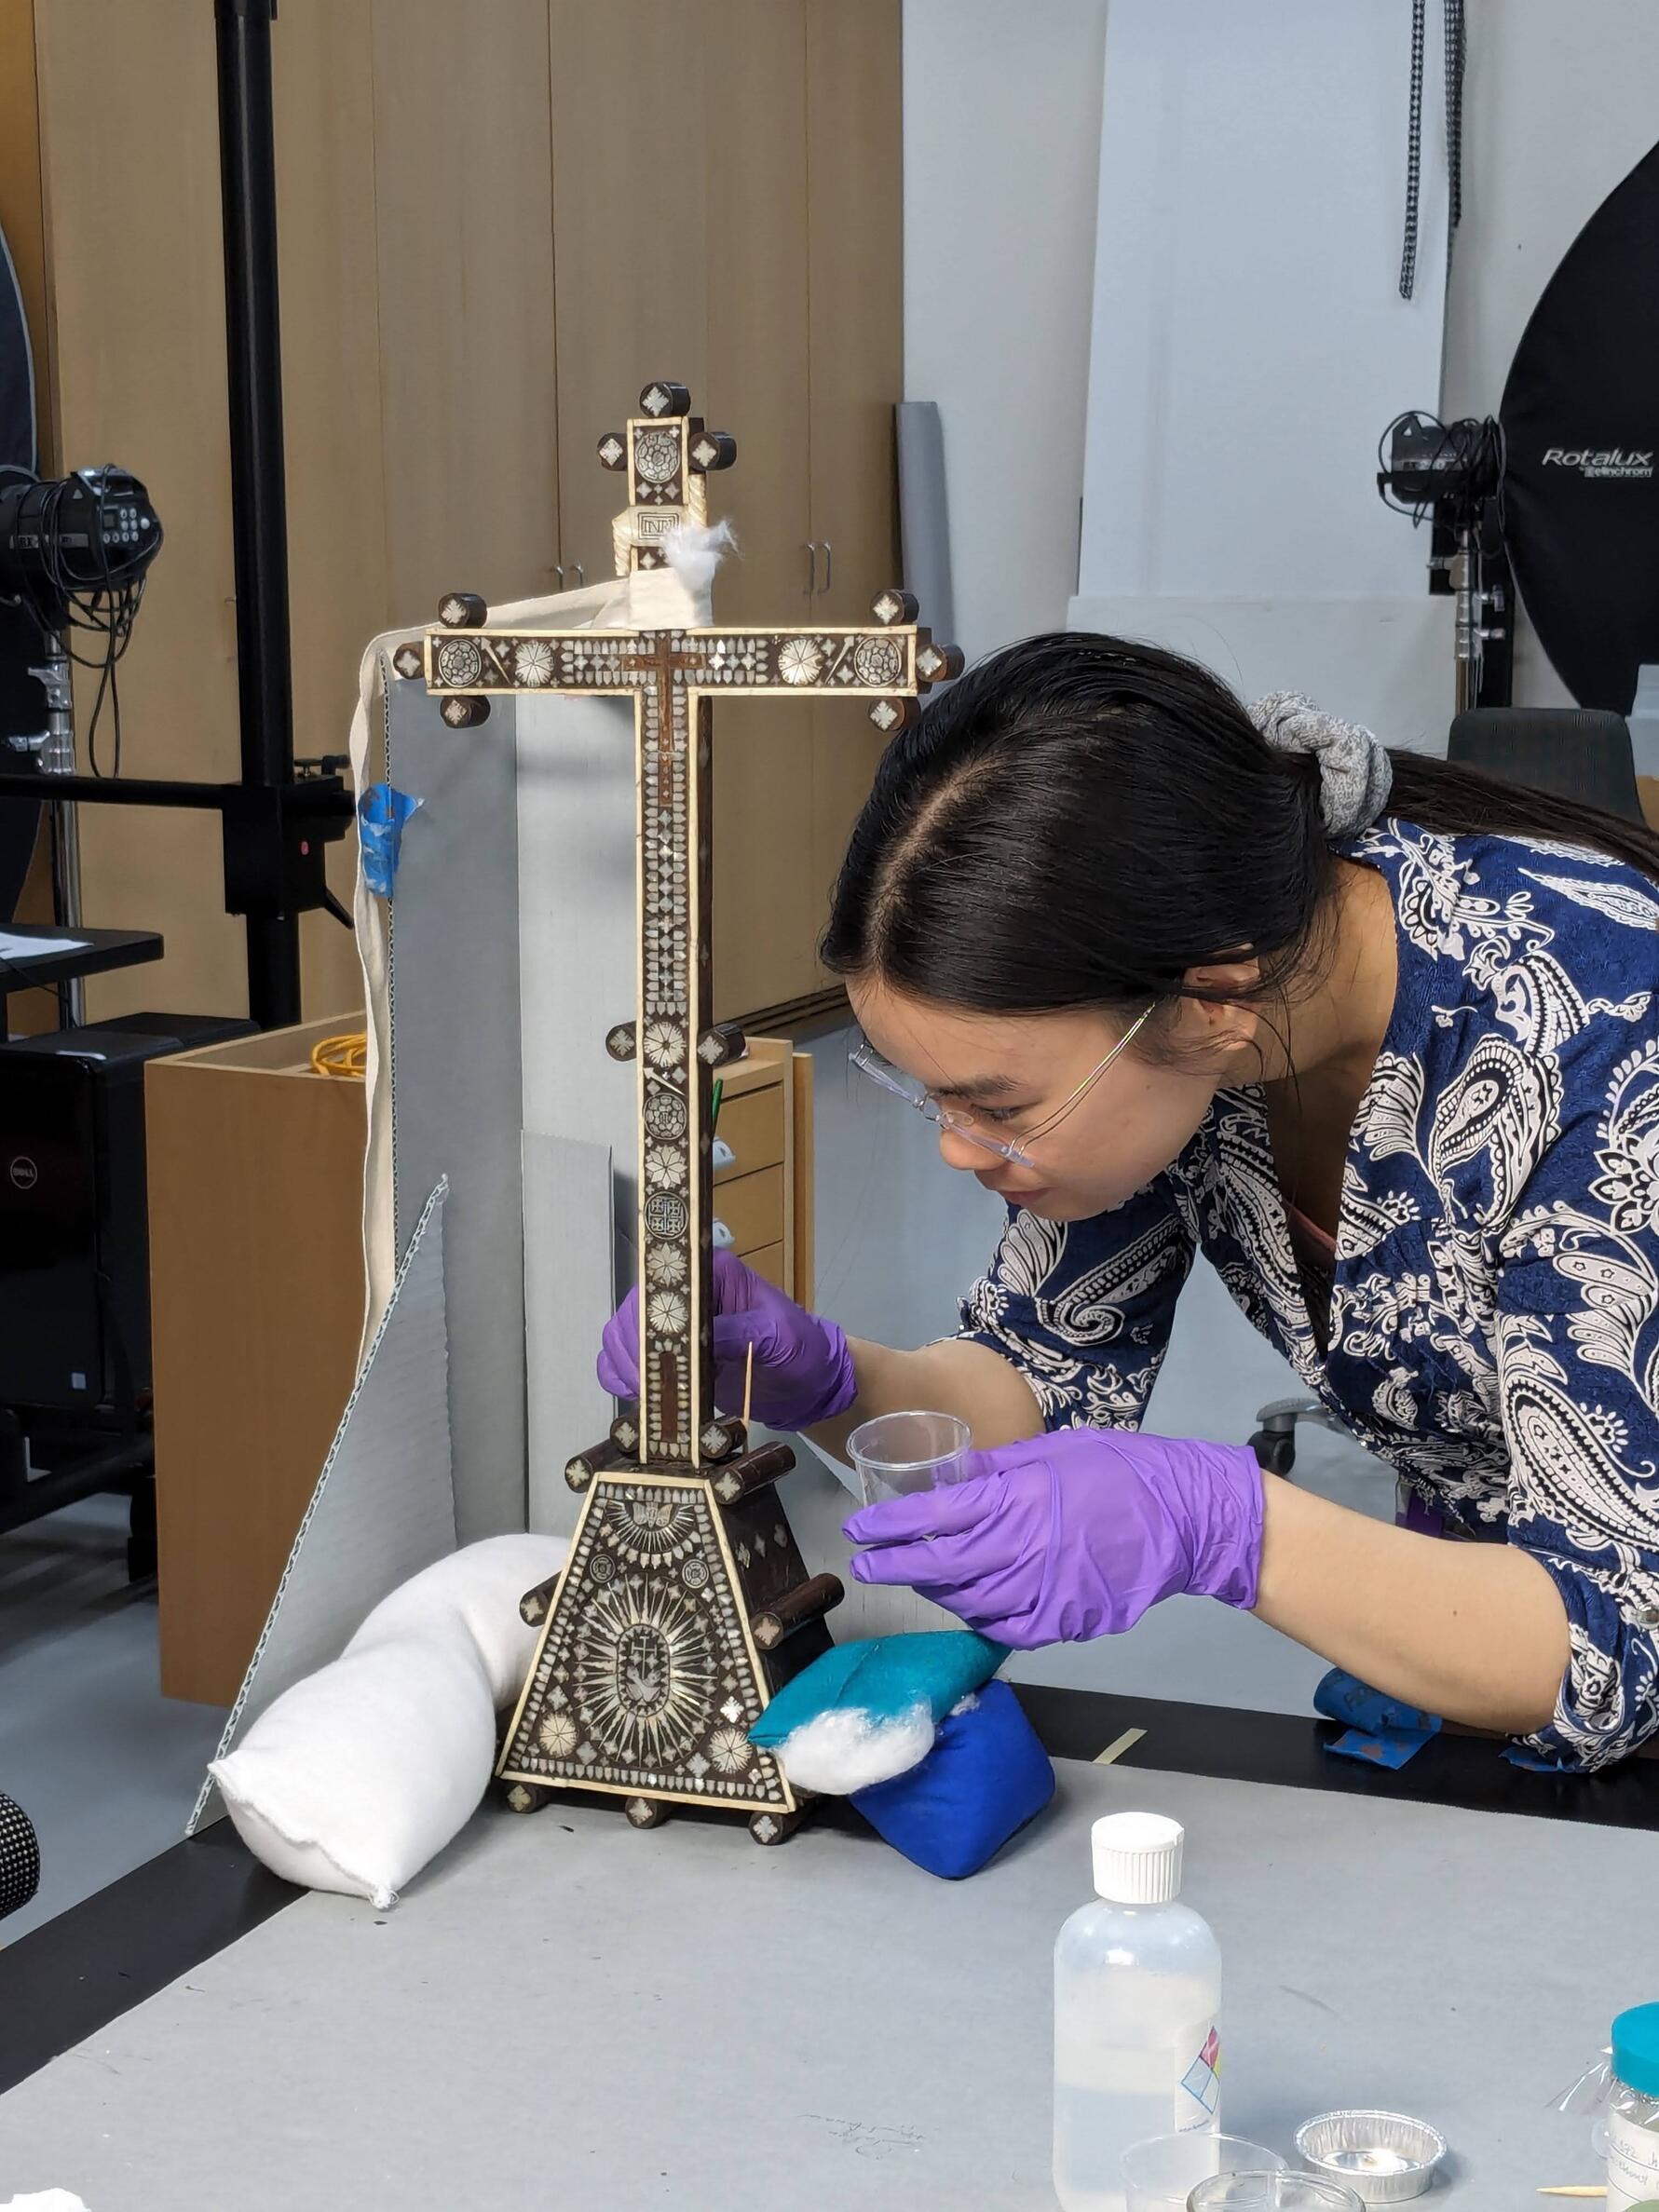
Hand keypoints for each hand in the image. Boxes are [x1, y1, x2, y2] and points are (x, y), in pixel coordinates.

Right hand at [597, 1248, 856, 1431]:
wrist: (805, 1385)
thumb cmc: (799, 1348)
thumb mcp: (776, 1335)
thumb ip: (739, 1332)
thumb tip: (697, 1341)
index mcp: (710, 1273)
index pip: (664, 1282)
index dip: (650, 1312)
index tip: (656, 1345)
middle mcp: (683, 1295)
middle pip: (634, 1311)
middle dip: (635, 1347)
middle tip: (651, 1380)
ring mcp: (671, 1327)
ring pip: (622, 1337)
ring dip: (627, 1365)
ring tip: (648, 1393)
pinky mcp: (667, 1358)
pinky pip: (624, 1363)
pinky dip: (621, 1379)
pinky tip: (639, 1397)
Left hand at [842, 1426, 1262, 1646]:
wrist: (1184, 1520)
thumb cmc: (1117, 1470)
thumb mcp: (1050, 1450)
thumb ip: (995, 1472)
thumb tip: (947, 1480)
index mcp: (1018, 1500)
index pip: (933, 1517)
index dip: (888, 1525)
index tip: (858, 1528)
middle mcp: (1022, 1551)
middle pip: (938, 1567)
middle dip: (893, 1566)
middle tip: (865, 1565)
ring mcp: (1041, 1594)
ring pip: (965, 1601)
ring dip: (933, 1590)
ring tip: (913, 1576)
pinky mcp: (1061, 1624)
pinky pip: (1001, 1627)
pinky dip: (975, 1615)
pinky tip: (964, 1601)